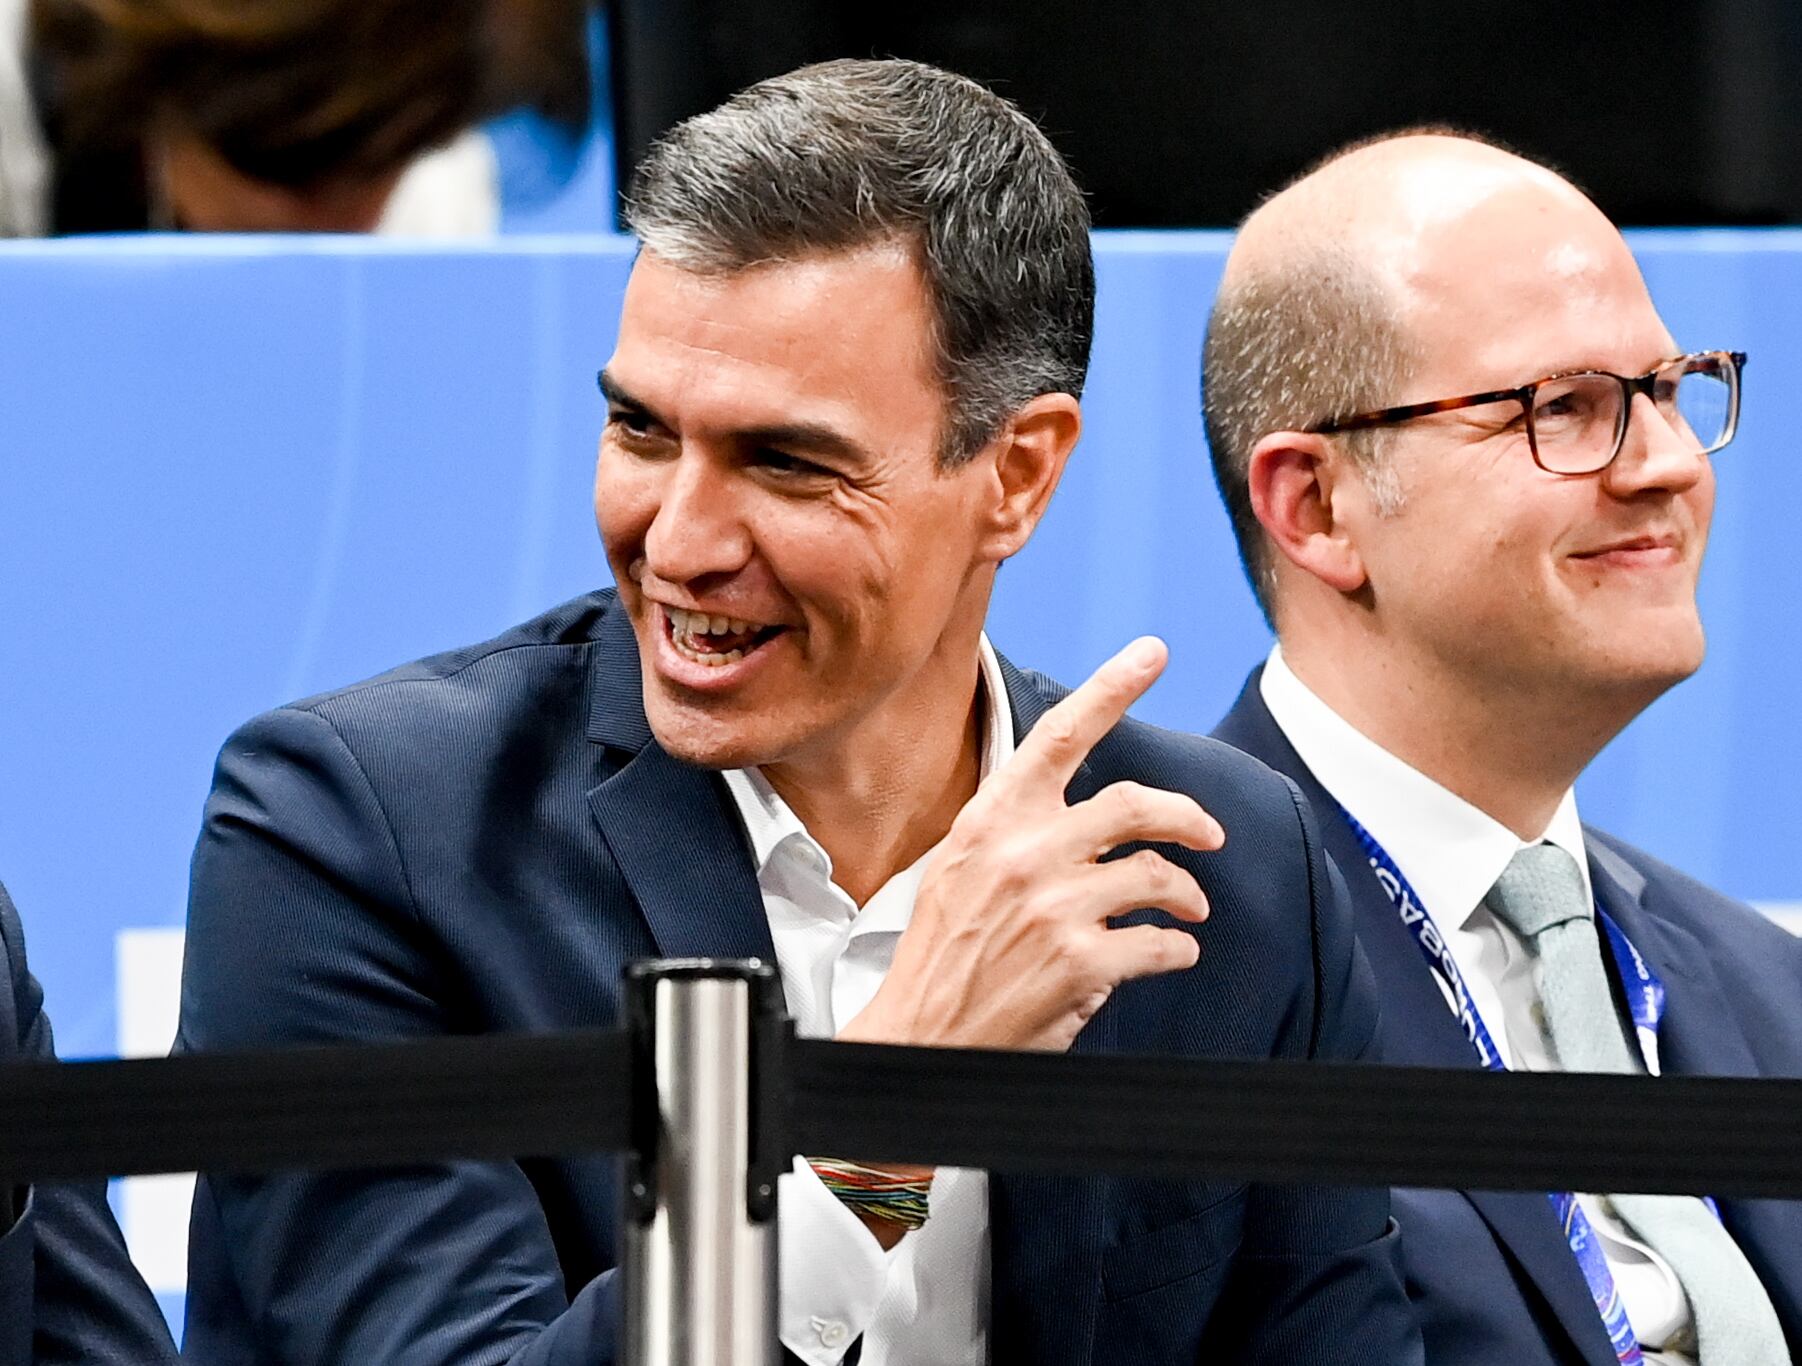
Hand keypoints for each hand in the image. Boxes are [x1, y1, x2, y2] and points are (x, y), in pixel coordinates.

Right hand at [842, 637, 1222, 1055]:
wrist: (920, 1039)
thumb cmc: (943, 955)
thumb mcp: (960, 870)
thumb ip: (1017, 833)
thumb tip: (1088, 819)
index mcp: (990, 821)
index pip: (1057, 736)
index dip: (1109, 687)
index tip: (1151, 651)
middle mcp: (1023, 854)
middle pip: (1134, 804)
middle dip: (1187, 815)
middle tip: (1210, 833)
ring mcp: (1054, 909)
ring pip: (1157, 876)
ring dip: (1187, 893)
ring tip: (1190, 909)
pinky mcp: (1081, 964)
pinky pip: (1161, 944)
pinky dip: (1178, 950)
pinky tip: (1171, 955)